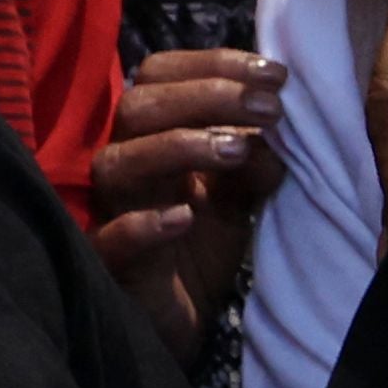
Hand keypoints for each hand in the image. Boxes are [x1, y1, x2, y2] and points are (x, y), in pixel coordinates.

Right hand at [96, 39, 285, 355]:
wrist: (180, 323)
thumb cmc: (200, 248)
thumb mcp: (240, 199)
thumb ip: (257, 162)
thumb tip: (278, 132)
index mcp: (154, 136)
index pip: (163, 75)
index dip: (214, 65)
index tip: (275, 75)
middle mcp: (127, 164)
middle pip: (138, 107)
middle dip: (207, 97)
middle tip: (269, 109)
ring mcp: (112, 211)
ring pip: (118, 163)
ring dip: (179, 147)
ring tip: (237, 150)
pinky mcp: (109, 263)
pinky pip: (111, 237)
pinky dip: (144, 224)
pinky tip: (184, 217)